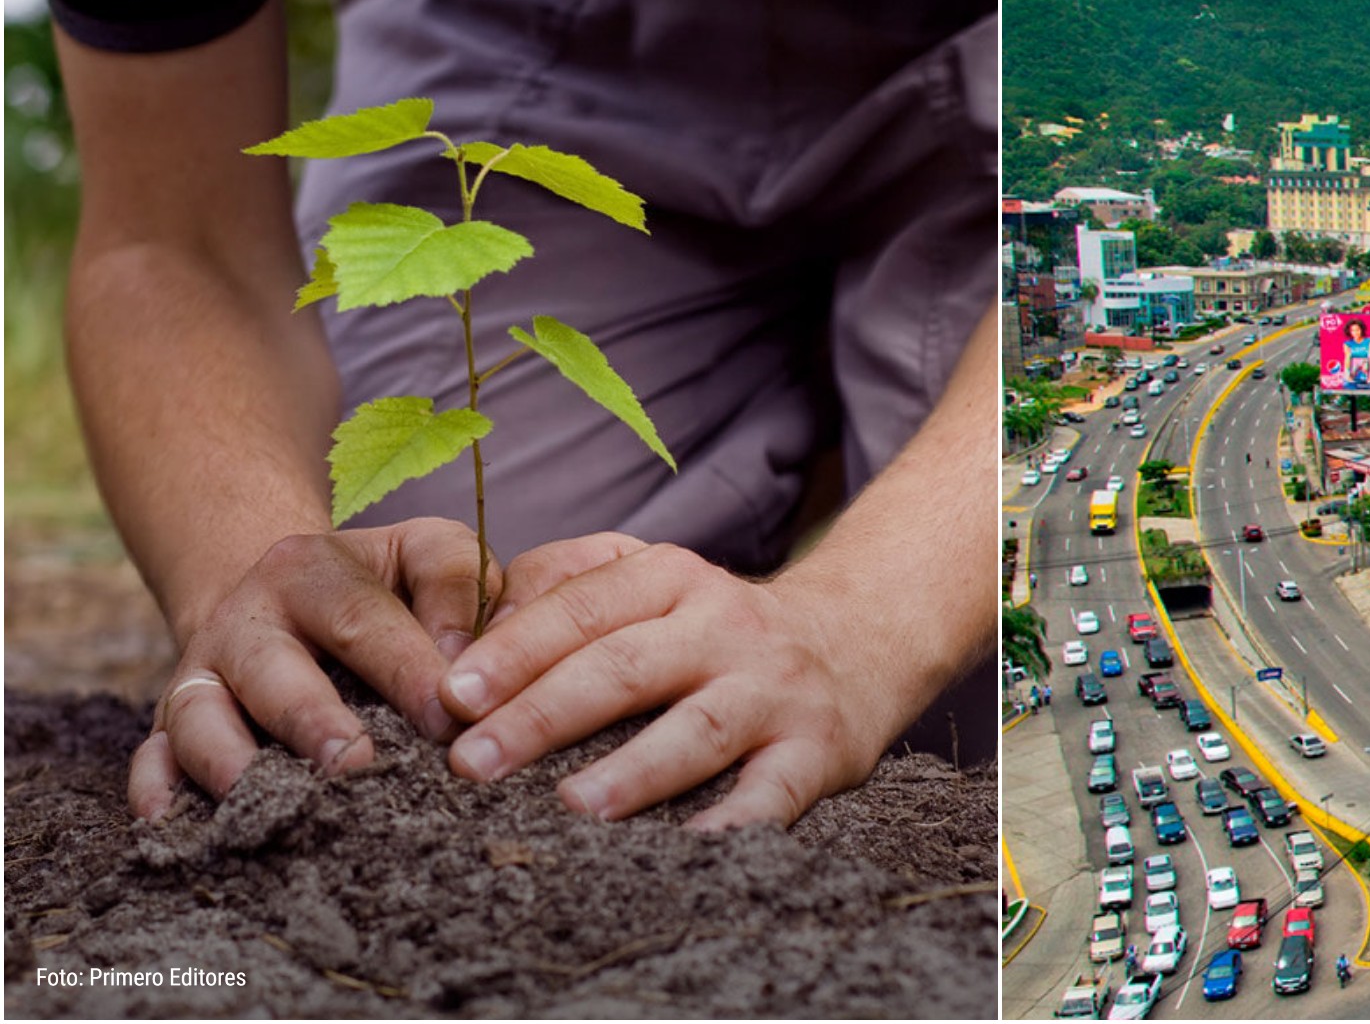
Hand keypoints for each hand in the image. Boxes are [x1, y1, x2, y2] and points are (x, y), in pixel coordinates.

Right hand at [128, 517, 497, 818]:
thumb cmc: (383, 586)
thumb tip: (466, 670)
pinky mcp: (170, 724)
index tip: (448, 720)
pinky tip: (179, 829)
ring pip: (199, 718)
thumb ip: (457, 589)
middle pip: (273, 672)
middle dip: (314, 723)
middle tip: (358, 767)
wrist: (287, 594)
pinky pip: (150, 759)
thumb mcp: (425, 554)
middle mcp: (246, 620)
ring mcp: (201, 674)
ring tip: (282, 807)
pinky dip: (158, 792)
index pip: (360, 619)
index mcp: (312, 571)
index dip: (405, 670)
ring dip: (234, 765)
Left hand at [437, 533, 891, 829]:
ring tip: (572, 805)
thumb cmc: (717, 626)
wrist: (858, 641)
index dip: (515, 649)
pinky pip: (774, 792)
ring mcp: (774, 690)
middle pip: (626, 666)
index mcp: (673, 579)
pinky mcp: (818, 750)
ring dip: (634, 770)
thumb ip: (565, 585)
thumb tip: (472, 634)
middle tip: (472, 762)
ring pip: (698, 729)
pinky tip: (690, 849)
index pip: (584, 607)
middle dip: (543, 714)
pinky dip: (735, 822)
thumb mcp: (653, 579)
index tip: (452, 694)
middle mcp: (725, 626)